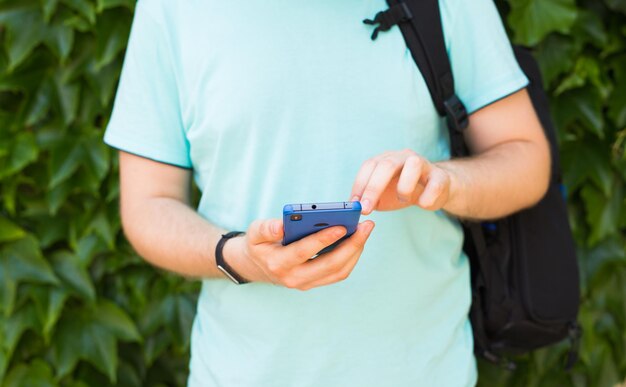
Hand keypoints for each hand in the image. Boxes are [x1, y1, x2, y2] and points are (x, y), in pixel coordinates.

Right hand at [223, 219, 374, 289]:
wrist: (257, 266)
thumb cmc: (259, 244)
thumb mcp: (254, 233)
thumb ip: (266, 229)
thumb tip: (280, 226)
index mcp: (278, 263)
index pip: (304, 252)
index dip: (323, 239)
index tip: (342, 226)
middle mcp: (294, 278)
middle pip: (329, 265)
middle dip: (351, 245)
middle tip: (366, 226)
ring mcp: (306, 283)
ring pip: (338, 271)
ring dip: (355, 251)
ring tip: (364, 231)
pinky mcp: (316, 283)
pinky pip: (338, 273)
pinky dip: (351, 257)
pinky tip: (357, 240)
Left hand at [350, 149, 451, 214]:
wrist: (435, 190)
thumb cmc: (403, 190)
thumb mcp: (382, 195)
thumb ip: (367, 199)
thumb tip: (352, 208)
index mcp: (387, 159)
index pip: (369, 165)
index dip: (360, 184)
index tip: (354, 204)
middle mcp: (404, 156)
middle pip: (387, 164)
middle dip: (373, 188)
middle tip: (366, 208)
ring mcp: (424, 164)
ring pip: (413, 164)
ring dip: (404, 187)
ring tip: (402, 199)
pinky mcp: (440, 176)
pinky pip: (434, 185)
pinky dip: (426, 199)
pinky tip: (423, 203)